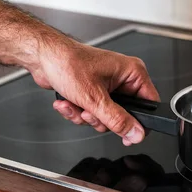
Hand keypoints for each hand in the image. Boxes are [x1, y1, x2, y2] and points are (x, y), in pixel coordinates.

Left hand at [29, 36, 159, 145]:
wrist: (42, 57)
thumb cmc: (67, 62)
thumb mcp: (95, 98)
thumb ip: (117, 120)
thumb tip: (136, 133)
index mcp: (132, 73)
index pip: (149, 104)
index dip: (140, 123)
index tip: (128, 135)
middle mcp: (122, 78)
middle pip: (124, 115)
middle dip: (101, 118)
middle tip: (90, 112)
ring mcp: (107, 85)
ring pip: (106, 117)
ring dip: (86, 116)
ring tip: (75, 104)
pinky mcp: (93, 91)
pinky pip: (92, 113)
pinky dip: (77, 111)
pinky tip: (67, 102)